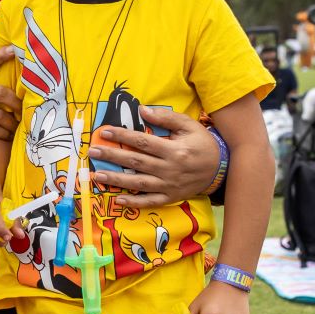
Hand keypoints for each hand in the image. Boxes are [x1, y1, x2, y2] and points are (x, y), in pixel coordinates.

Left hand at [89, 107, 218, 207]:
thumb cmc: (202, 143)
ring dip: (116, 179)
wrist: (221, 168)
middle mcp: (170, 169)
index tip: (105, 132)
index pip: (143, 142)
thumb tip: (142, 110)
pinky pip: (149, 202)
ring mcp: (169, 186)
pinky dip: (134, 203)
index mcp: (174, 150)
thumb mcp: (189, 126)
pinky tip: (118, 200)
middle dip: (112, 156)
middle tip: (93, 151)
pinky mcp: (170, 198)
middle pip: (136, 162)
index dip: (122, 136)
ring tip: (97, 174)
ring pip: (138, 183)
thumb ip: (166, 118)